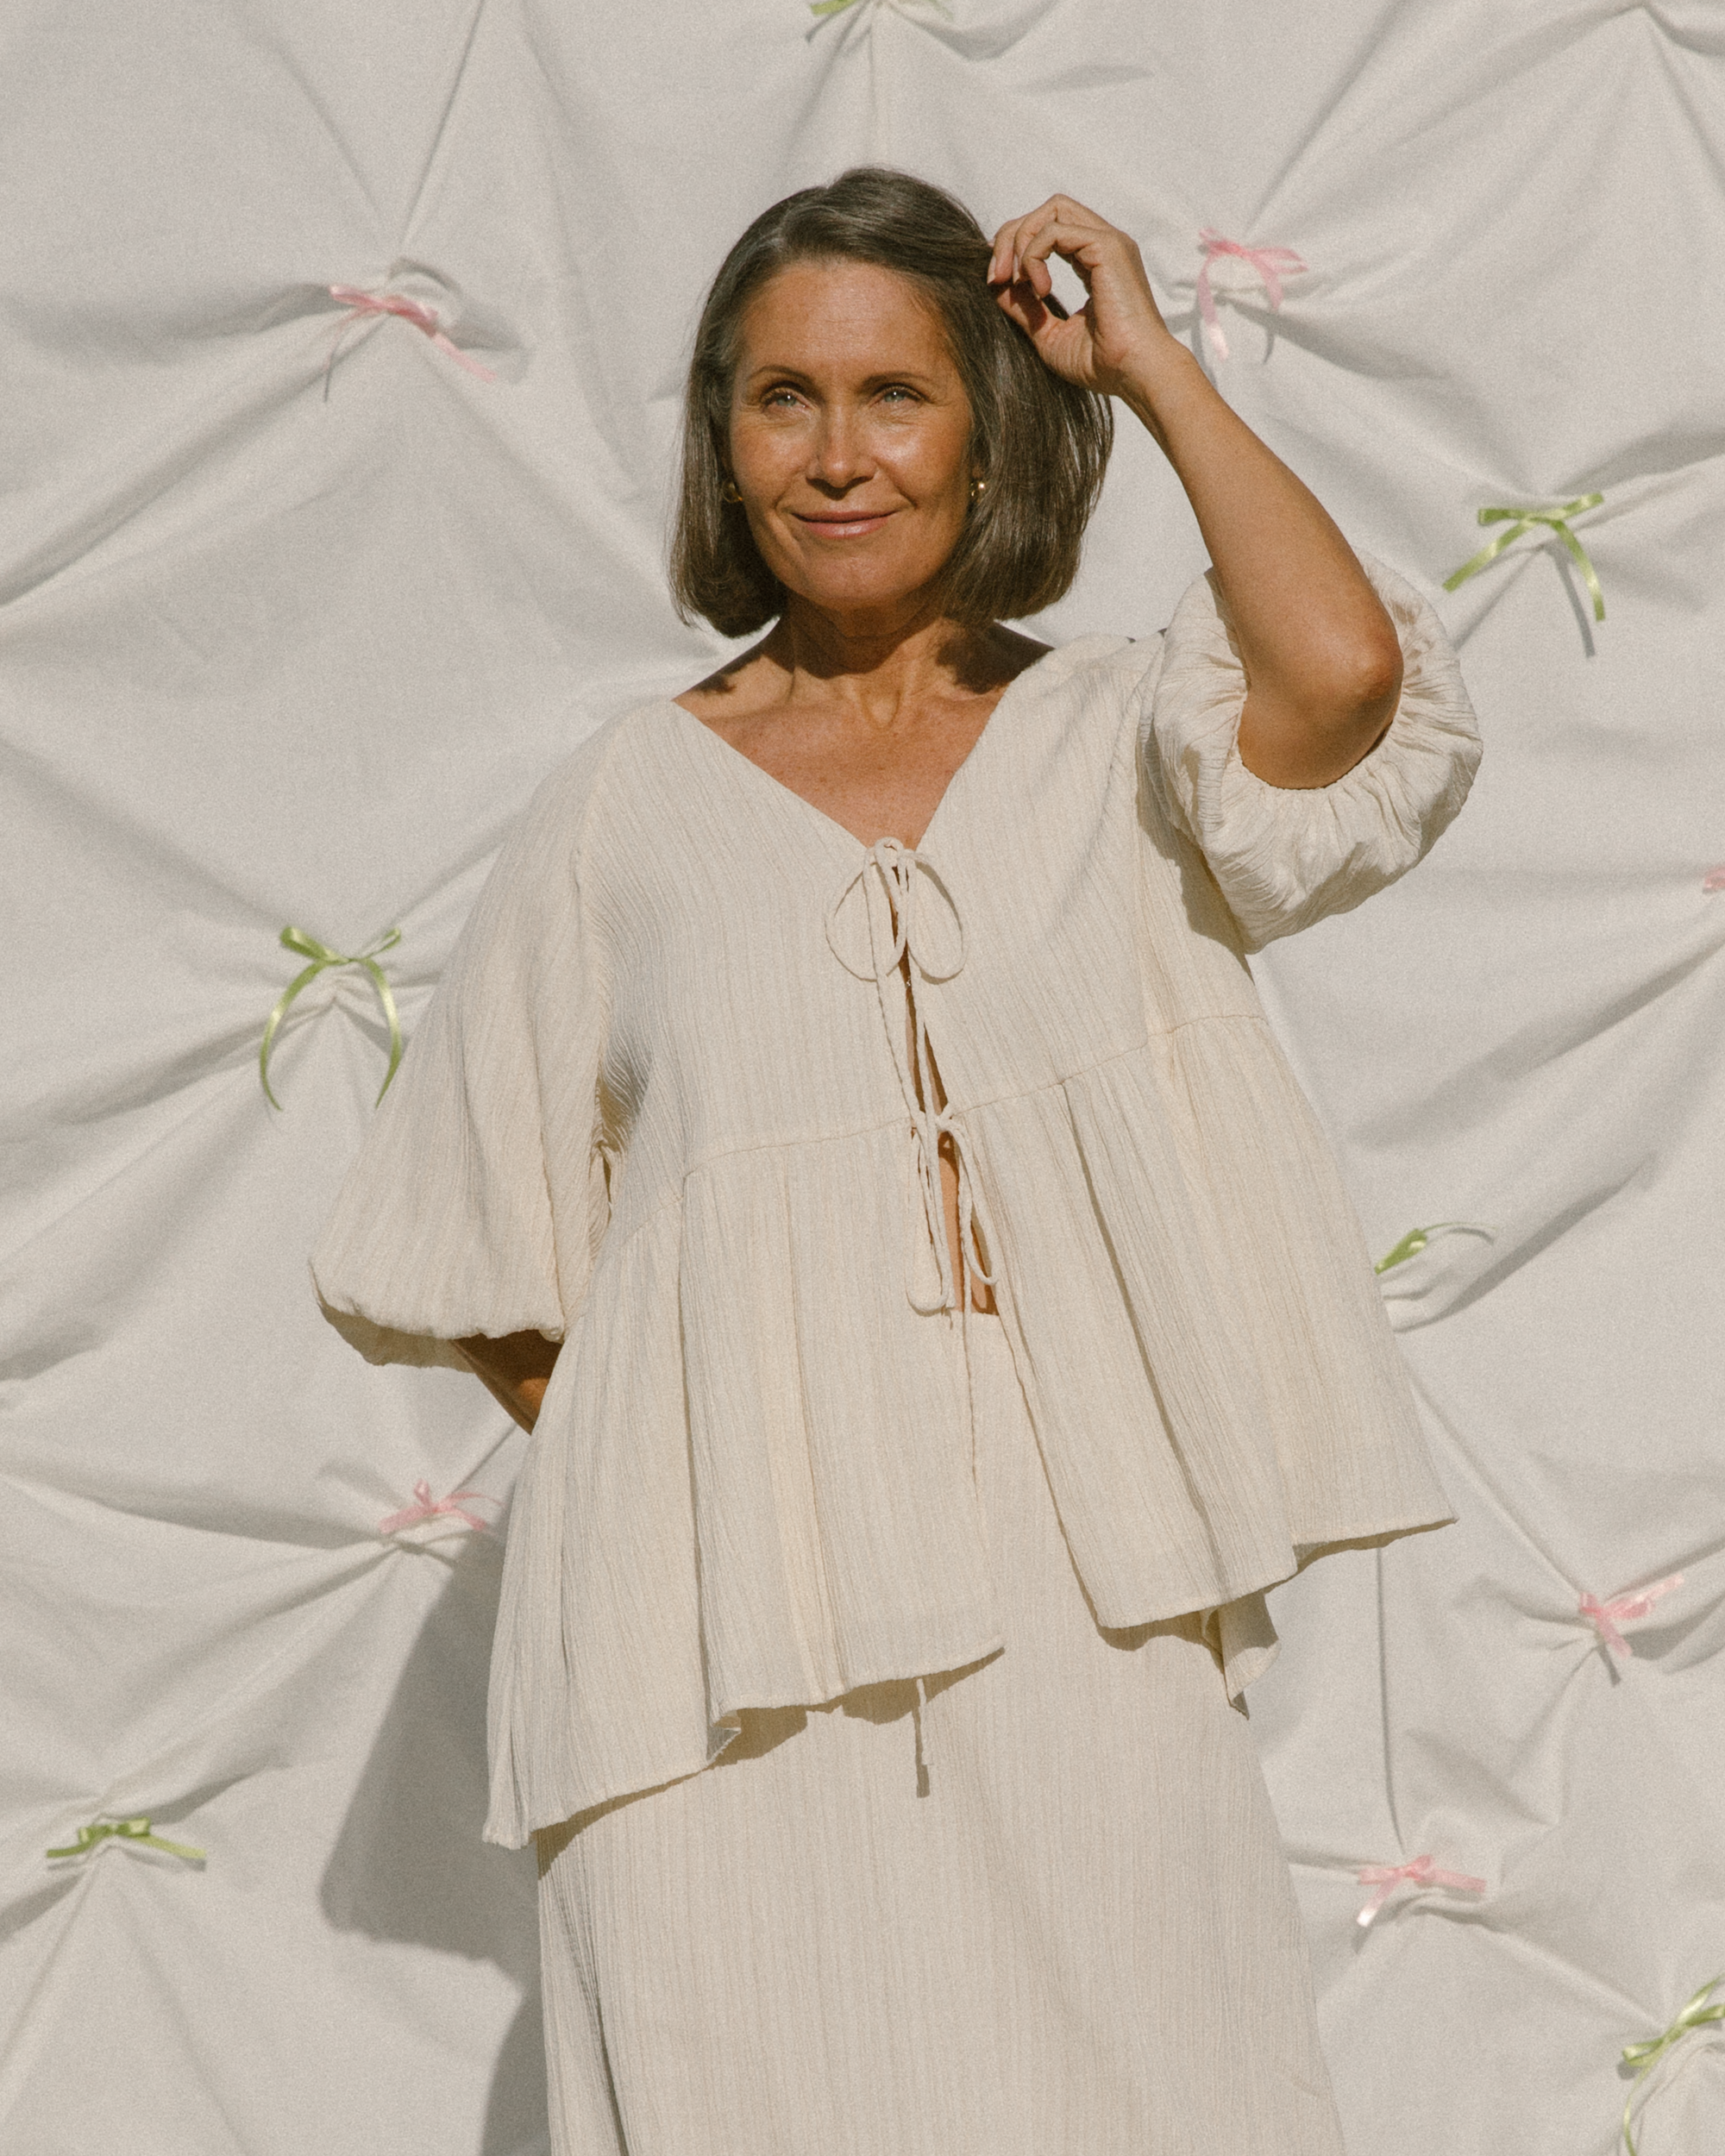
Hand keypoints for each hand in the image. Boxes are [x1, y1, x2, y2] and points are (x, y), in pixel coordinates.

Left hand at [986, 195, 1174, 398]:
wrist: (1134, 375)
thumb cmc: (1102, 364)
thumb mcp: (1048, 334)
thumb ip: (1023, 308)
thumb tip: (996, 286)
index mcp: (1094, 260)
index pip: (1049, 229)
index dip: (1016, 246)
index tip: (997, 280)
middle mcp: (1103, 244)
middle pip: (1047, 211)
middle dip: (1012, 236)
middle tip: (996, 277)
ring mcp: (1108, 242)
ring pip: (1051, 211)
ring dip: (1020, 241)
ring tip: (1012, 281)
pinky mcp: (1107, 247)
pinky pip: (1054, 231)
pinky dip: (1034, 256)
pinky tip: (1038, 290)